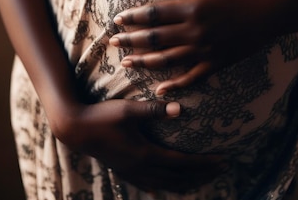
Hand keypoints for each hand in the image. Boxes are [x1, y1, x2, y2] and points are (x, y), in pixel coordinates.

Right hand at [53, 99, 223, 191]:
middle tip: (221, 171)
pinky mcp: (123, 171)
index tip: (222, 161)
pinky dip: (161, 186)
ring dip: (185, 183)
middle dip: (202, 175)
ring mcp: (131, 172)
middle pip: (178, 177)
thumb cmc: (102, 116)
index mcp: (146, 153)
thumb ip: (154, 110)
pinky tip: (161, 189)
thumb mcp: (128, 110)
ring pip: (165, 184)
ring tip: (201, 181)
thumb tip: (180, 108)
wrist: (75, 129)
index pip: (183, 163)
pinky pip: (147, 184)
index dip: (204, 164)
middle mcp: (141, 167)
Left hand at [110, 0, 296, 94]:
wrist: (274, 12)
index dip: (133, 18)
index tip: (118, 20)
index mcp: (192, 8)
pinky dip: (176, 85)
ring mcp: (206, 50)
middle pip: (155, 38)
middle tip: (113, 43)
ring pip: (168, 60)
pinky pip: (193, 78)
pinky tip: (160, 91)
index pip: (153, 15)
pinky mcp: (217, 63)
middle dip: (131, 41)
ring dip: (145, 62)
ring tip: (127, 63)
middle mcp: (195, 32)